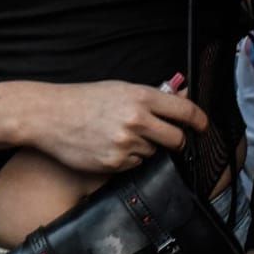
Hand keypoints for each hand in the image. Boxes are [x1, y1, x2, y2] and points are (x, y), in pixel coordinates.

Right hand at [0, 79, 207, 174]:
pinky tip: (110, 147)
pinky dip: (128, 159)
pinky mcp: (113, 163)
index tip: (203, 126)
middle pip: (176, 139)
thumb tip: (184, 95)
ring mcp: (125, 144)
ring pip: (153, 152)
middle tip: (170, 139)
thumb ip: (154, 97)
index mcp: (142, 97)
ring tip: (121, 136)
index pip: (185, 111)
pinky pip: (134, 164)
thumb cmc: (86, 99)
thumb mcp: (122, 89)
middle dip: (177, 141)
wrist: (50, 116)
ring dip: (146, 148)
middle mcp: (137, 120)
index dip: (200, 121)